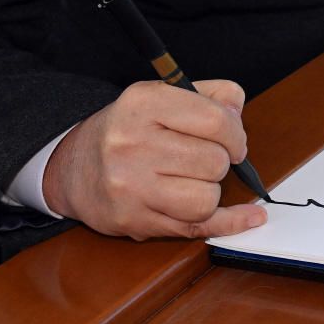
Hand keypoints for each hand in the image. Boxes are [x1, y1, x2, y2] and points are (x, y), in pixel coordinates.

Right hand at [41, 79, 266, 240]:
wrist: (73, 168)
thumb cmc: (127, 129)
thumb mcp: (161, 94)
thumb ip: (210, 95)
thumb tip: (238, 113)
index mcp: (144, 104)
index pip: (215, 120)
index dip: (236, 132)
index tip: (234, 139)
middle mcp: (133, 145)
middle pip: (214, 162)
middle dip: (220, 161)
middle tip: (204, 159)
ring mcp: (131, 188)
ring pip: (206, 199)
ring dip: (210, 190)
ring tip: (192, 180)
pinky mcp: (133, 222)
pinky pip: (196, 229)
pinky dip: (229, 223)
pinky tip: (250, 217)